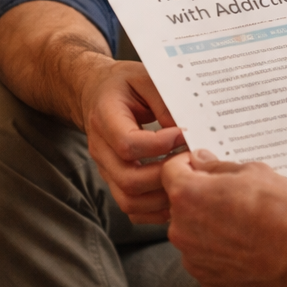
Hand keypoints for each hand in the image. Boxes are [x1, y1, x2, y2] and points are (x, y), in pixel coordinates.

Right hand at [79, 57, 184, 223]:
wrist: (96, 92)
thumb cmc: (123, 84)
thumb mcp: (144, 77)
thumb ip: (163, 100)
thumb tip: (185, 130)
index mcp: (104, 117)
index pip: (128, 143)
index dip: (160, 144)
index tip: (184, 134)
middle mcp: (100, 148)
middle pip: (129, 179)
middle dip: (165, 175)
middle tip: (190, 161)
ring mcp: (105, 168)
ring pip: (129, 200)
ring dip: (162, 196)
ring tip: (186, 177)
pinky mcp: (114, 180)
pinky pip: (130, 207)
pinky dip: (154, 209)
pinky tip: (175, 192)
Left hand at [163, 149, 286, 286]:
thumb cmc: (280, 212)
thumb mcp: (253, 172)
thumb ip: (218, 167)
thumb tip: (201, 160)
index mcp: (188, 196)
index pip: (169, 170)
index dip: (185, 163)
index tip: (200, 163)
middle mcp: (182, 229)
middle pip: (180, 204)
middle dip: (200, 195)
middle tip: (231, 193)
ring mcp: (194, 260)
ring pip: (193, 232)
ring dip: (209, 225)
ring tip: (242, 222)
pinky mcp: (208, 282)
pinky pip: (206, 258)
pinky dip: (219, 251)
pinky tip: (245, 246)